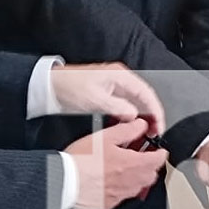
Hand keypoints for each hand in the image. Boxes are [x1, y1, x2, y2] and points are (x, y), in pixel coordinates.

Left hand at [50, 62, 164, 129]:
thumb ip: (118, 107)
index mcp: (121, 75)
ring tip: (144, 134)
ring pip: (136, 104)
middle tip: (154, 133)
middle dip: (152, 116)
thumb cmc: (69, 86)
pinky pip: (125, 107)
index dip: (156, 111)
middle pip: (144, 99)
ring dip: (142, 118)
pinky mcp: (108, 95)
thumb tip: (134, 116)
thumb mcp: (95, 99)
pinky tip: (129, 128)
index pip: (147, 94)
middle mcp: (120, 79)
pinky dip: (130, 118)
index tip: (159, 126)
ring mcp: (114, 87)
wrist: (50, 86)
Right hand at [65, 118, 168, 208]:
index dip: (161, 153)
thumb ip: (127, 130)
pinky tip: (115, 179)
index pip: (158, 160)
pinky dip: (125, 187)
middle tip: (145, 156)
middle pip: (151, 175)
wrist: (64, 181)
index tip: (160, 149)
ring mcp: (120, 194)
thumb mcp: (105, 137)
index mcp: (131, 164)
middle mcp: (129, 182)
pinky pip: (124, 196)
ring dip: (139, 176)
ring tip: (129, 166)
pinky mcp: (109, 202)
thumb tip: (141, 125)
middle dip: (151, 165)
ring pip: (139, 186)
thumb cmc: (80, 161)